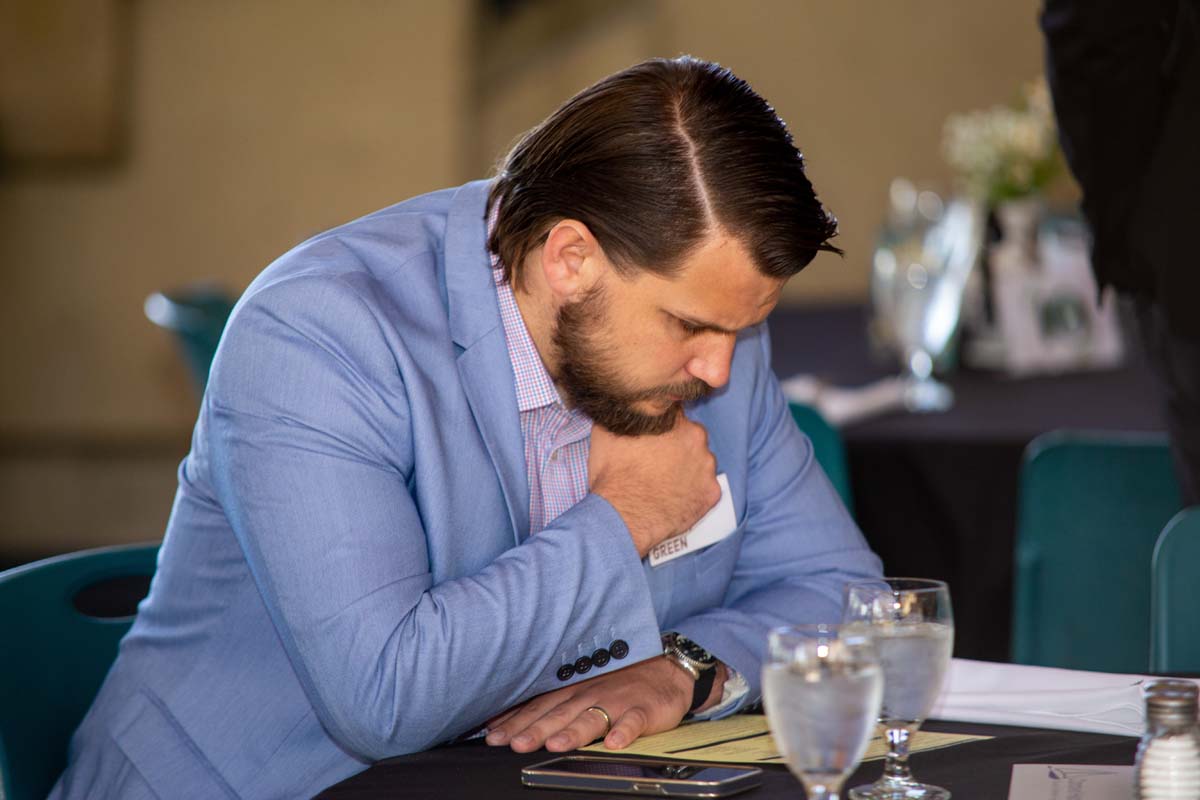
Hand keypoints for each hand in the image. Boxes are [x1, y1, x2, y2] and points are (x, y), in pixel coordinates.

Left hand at [484, 657, 695, 752]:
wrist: (665, 669)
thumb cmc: (618, 682)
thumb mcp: (581, 688)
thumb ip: (552, 705)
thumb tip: (512, 721)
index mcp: (572, 691)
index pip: (538, 706)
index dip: (515, 721)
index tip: (493, 736)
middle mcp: (590, 694)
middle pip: (559, 714)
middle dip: (536, 730)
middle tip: (515, 744)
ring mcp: (617, 701)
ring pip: (592, 717)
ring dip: (574, 731)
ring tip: (557, 744)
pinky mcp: (643, 710)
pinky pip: (633, 721)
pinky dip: (624, 731)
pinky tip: (614, 742)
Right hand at [589, 416, 720, 556]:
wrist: (623, 516)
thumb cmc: (613, 475)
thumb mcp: (605, 433)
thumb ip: (624, 415)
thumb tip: (624, 408)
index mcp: (673, 419)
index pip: (674, 413)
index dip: (663, 426)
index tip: (654, 438)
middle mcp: (696, 438)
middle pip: (691, 437)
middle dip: (678, 447)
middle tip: (658, 463)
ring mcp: (707, 466)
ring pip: (700, 463)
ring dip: (688, 470)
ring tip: (666, 483)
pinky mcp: (711, 493)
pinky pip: (706, 489)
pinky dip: (695, 493)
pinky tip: (677, 499)